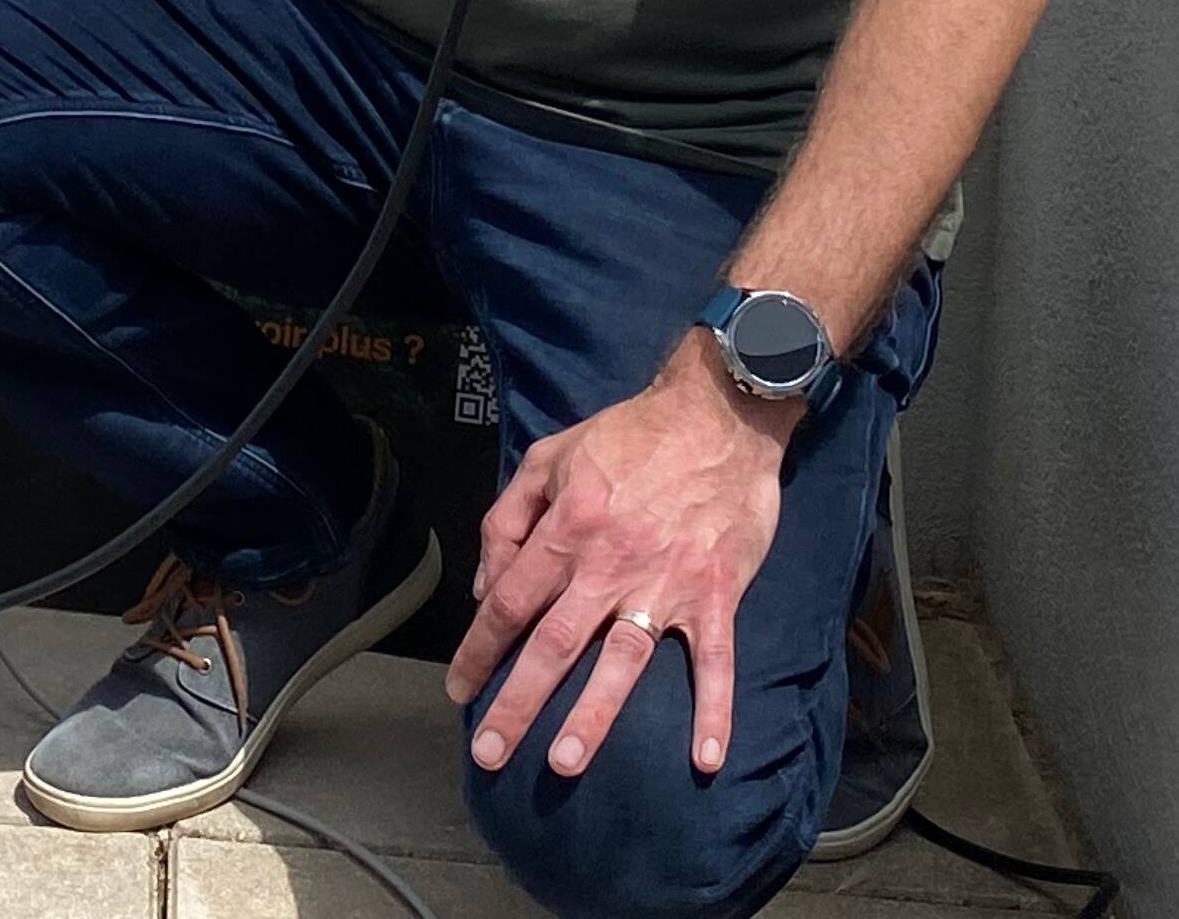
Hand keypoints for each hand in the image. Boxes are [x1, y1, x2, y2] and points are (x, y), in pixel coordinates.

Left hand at [445, 346, 792, 781]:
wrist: (718, 415)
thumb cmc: (630, 434)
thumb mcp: (553, 454)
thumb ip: (510, 516)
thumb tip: (487, 585)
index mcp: (567, 528)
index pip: (509, 602)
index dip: (479, 649)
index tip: (459, 691)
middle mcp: (609, 563)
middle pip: (553, 643)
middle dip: (517, 702)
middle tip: (490, 753)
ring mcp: (666, 583)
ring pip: (622, 659)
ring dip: (593, 715)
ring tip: (564, 763)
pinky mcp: (716, 594)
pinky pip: (715, 661)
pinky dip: (713, 710)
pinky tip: (706, 758)